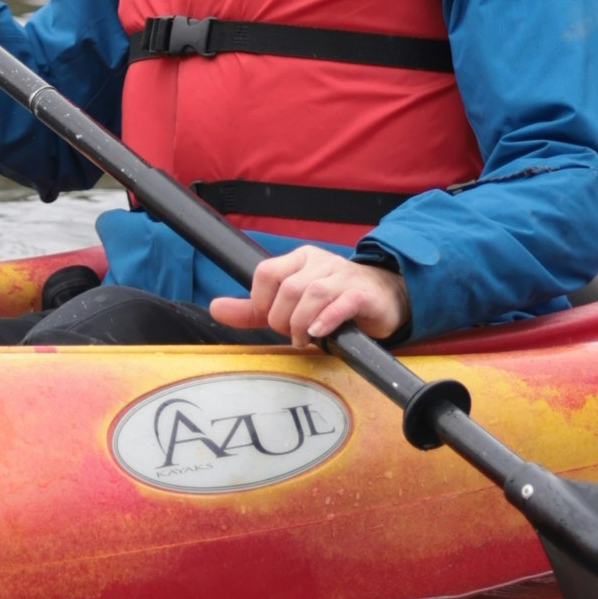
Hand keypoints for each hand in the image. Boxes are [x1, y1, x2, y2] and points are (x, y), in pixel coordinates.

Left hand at [212, 244, 406, 348]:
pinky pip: (342, 301)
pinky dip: (326, 318)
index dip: (261, 301)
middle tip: (291, 335)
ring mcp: (343, 276)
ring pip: (313, 293)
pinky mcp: (363, 294)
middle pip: (288, 287)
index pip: (266, 273)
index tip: (271, 319)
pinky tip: (319, 331)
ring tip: (304, 339)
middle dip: (282, 318)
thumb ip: (252, 309)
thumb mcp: (289, 305)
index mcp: (299, 259)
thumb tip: (214, 308)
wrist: (383, 299)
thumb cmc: (332, 302)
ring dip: (301, 322)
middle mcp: (320, 262)